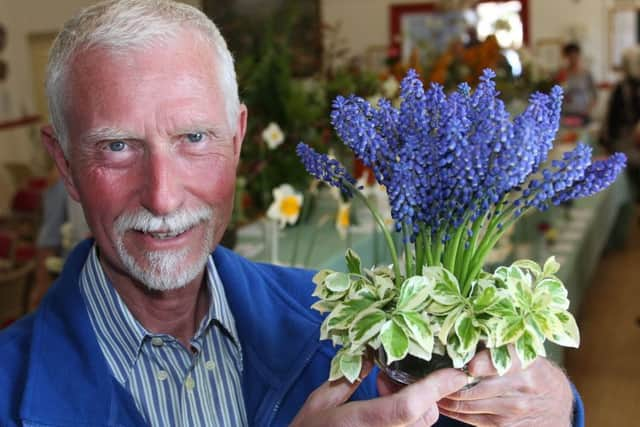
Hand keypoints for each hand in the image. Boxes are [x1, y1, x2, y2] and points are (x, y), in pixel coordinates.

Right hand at [290, 360, 467, 426]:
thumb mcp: (321, 401)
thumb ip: (350, 376)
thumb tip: (373, 352)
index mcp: (363, 422)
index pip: (410, 405)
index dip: (436, 387)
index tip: (457, 371)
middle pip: (425, 416)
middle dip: (423, 394)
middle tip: (388, 382)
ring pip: (420, 425)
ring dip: (414, 407)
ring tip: (382, 398)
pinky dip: (405, 419)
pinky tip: (383, 414)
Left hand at [437, 346, 573, 425]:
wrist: (557, 404)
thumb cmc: (533, 371)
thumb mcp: (524, 352)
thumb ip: (498, 345)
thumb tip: (462, 331)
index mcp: (524, 361)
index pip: (492, 361)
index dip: (469, 362)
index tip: (451, 357)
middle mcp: (520, 386)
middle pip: (473, 385)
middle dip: (447, 379)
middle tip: (429, 371)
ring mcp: (513, 409)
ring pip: (468, 403)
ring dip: (445, 396)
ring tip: (430, 386)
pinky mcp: (505, 426)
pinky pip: (470, 419)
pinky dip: (453, 411)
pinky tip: (442, 402)